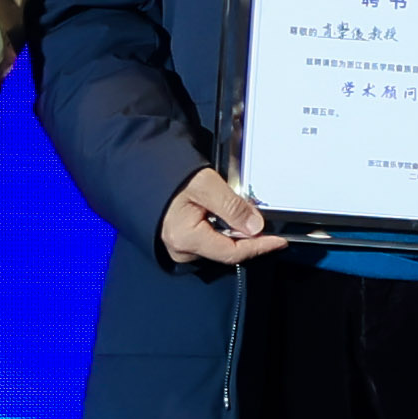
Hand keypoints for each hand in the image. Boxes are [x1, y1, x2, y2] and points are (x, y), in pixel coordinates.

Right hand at [162, 167, 290, 268]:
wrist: (138, 166)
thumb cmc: (165, 174)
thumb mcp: (204, 184)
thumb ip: (231, 206)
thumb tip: (256, 226)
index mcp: (186, 239)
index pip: (232, 252)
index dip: (259, 247)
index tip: (279, 241)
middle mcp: (181, 249)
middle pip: (226, 250)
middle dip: (247, 238)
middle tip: (263, 221)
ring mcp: (178, 246)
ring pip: (218, 244)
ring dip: (234, 231)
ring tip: (240, 212)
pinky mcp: (178, 239)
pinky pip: (207, 238)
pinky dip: (221, 228)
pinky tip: (223, 214)